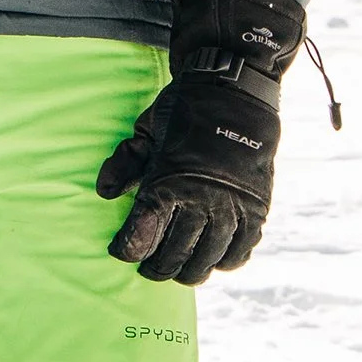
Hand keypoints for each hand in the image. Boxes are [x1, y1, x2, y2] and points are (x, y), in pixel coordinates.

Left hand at [97, 0, 305, 284]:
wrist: (236, 90)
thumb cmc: (185, 110)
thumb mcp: (146, 130)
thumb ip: (124, 162)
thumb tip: (105, 192)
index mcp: (166, 182)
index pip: (140, 236)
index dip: (127, 250)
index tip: (120, 252)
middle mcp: (199, 200)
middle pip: (173, 256)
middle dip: (155, 267)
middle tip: (147, 268)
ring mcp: (231, 206)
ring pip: (207, 260)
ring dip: (189, 271)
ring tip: (179, 271)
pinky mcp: (256, 206)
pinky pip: (242, 249)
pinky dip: (228, 261)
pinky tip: (216, 261)